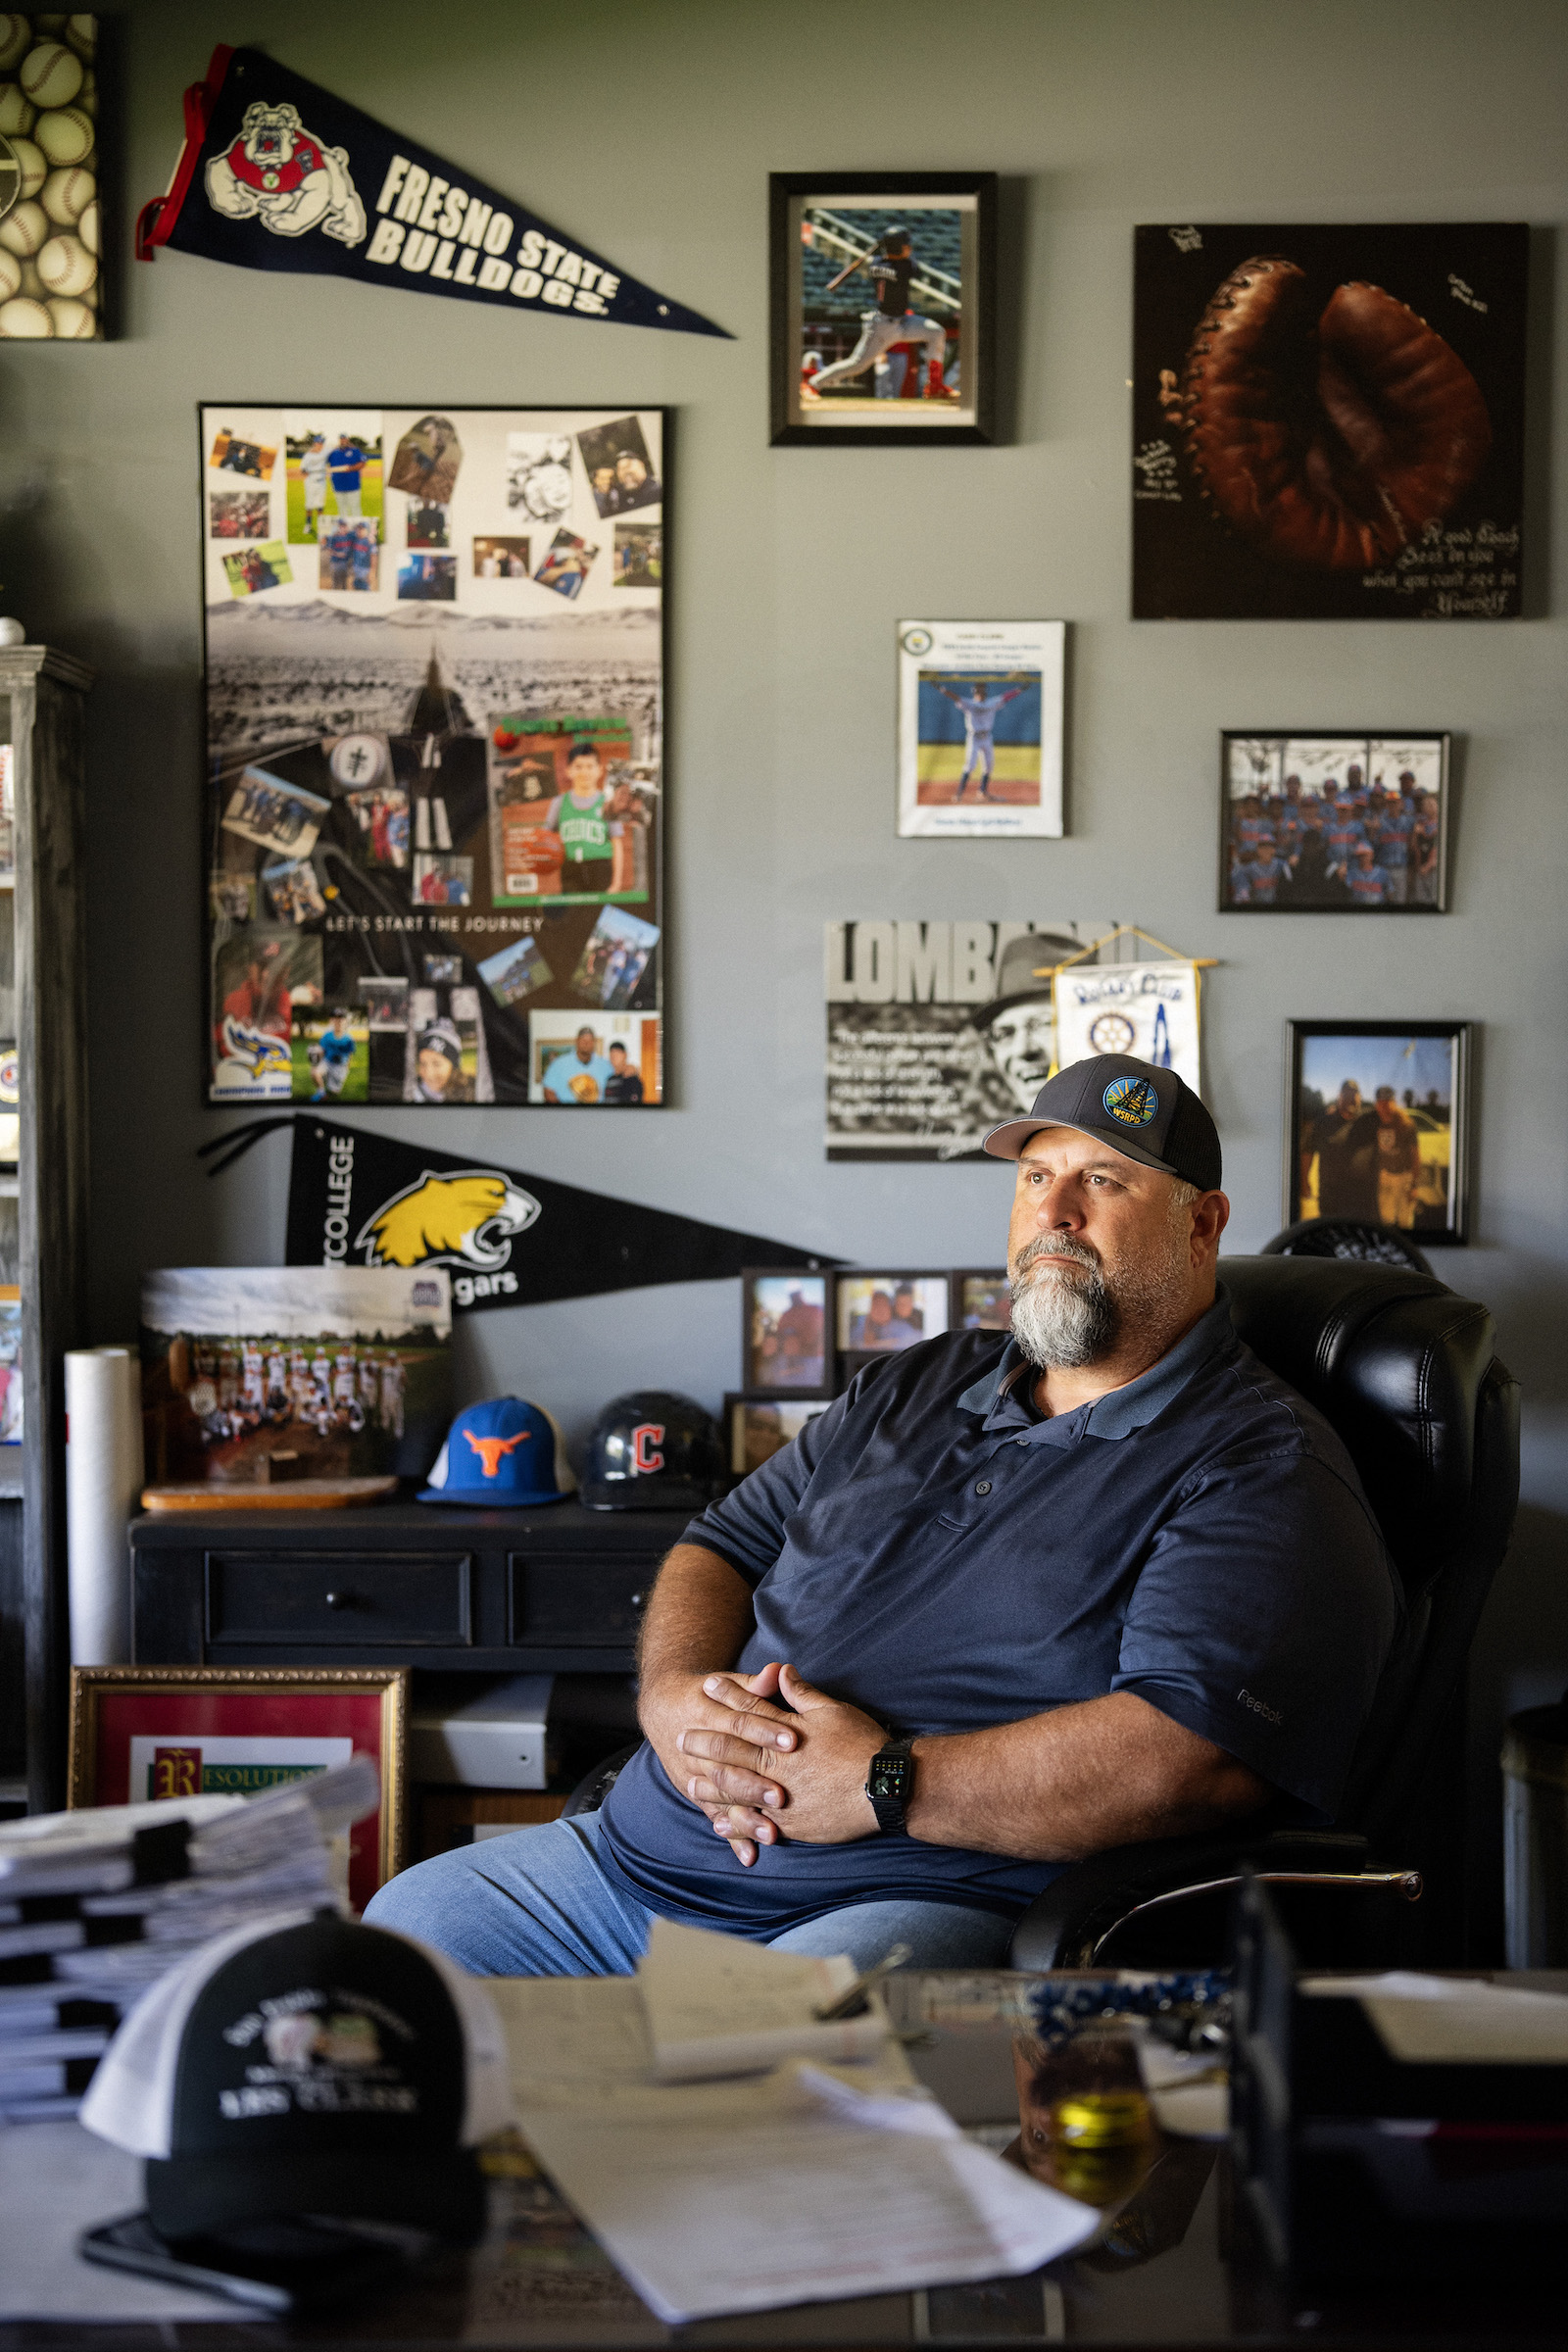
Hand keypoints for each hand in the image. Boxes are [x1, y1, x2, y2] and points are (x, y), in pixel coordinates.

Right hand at [639, 1663, 799, 1867]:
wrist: (663, 1708)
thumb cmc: (708, 1695)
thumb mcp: (727, 1684)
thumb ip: (753, 1683)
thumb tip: (778, 1671)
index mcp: (709, 1715)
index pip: (740, 1723)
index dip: (766, 1730)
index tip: (794, 1740)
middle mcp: (699, 1749)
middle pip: (729, 1767)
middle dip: (755, 1783)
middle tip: (782, 1796)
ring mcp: (695, 1776)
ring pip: (721, 1799)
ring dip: (746, 1817)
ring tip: (771, 1833)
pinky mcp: (697, 1794)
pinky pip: (716, 1817)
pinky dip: (732, 1837)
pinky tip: (750, 1856)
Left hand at [681, 1662, 884, 1851]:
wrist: (884, 1789)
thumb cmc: (861, 1746)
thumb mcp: (832, 1711)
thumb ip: (801, 1694)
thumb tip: (781, 1672)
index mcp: (783, 1734)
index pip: (749, 1709)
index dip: (728, 1695)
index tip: (707, 1685)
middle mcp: (775, 1766)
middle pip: (731, 1751)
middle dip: (705, 1742)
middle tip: (682, 1737)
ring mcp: (780, 1798)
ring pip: (736, 1791)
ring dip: (711, 1785)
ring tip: (691, 1781)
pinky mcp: (790, 1824)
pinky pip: (754, 1824)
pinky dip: (734, 1823)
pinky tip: (719, 1823)